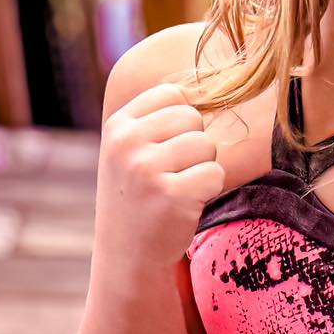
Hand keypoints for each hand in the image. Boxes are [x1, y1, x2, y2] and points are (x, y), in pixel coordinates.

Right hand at [95, 81, 227, 272]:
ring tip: (178, 189)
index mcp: (118, 124)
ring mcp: (147, 168)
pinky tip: (186, 205)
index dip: (183, 122)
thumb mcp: (130, 150)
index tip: (168, 150)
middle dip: (195, 146)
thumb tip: (210, 79)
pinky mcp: (171, 195)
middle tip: (175, 174)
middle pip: (193, 117)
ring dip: (202, 169)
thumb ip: (155, 118)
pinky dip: (209, 191)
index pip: (173, 94)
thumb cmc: (139, 196)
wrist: (128, 255)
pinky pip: (215, 174)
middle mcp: (127, 142)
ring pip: (206, 145)